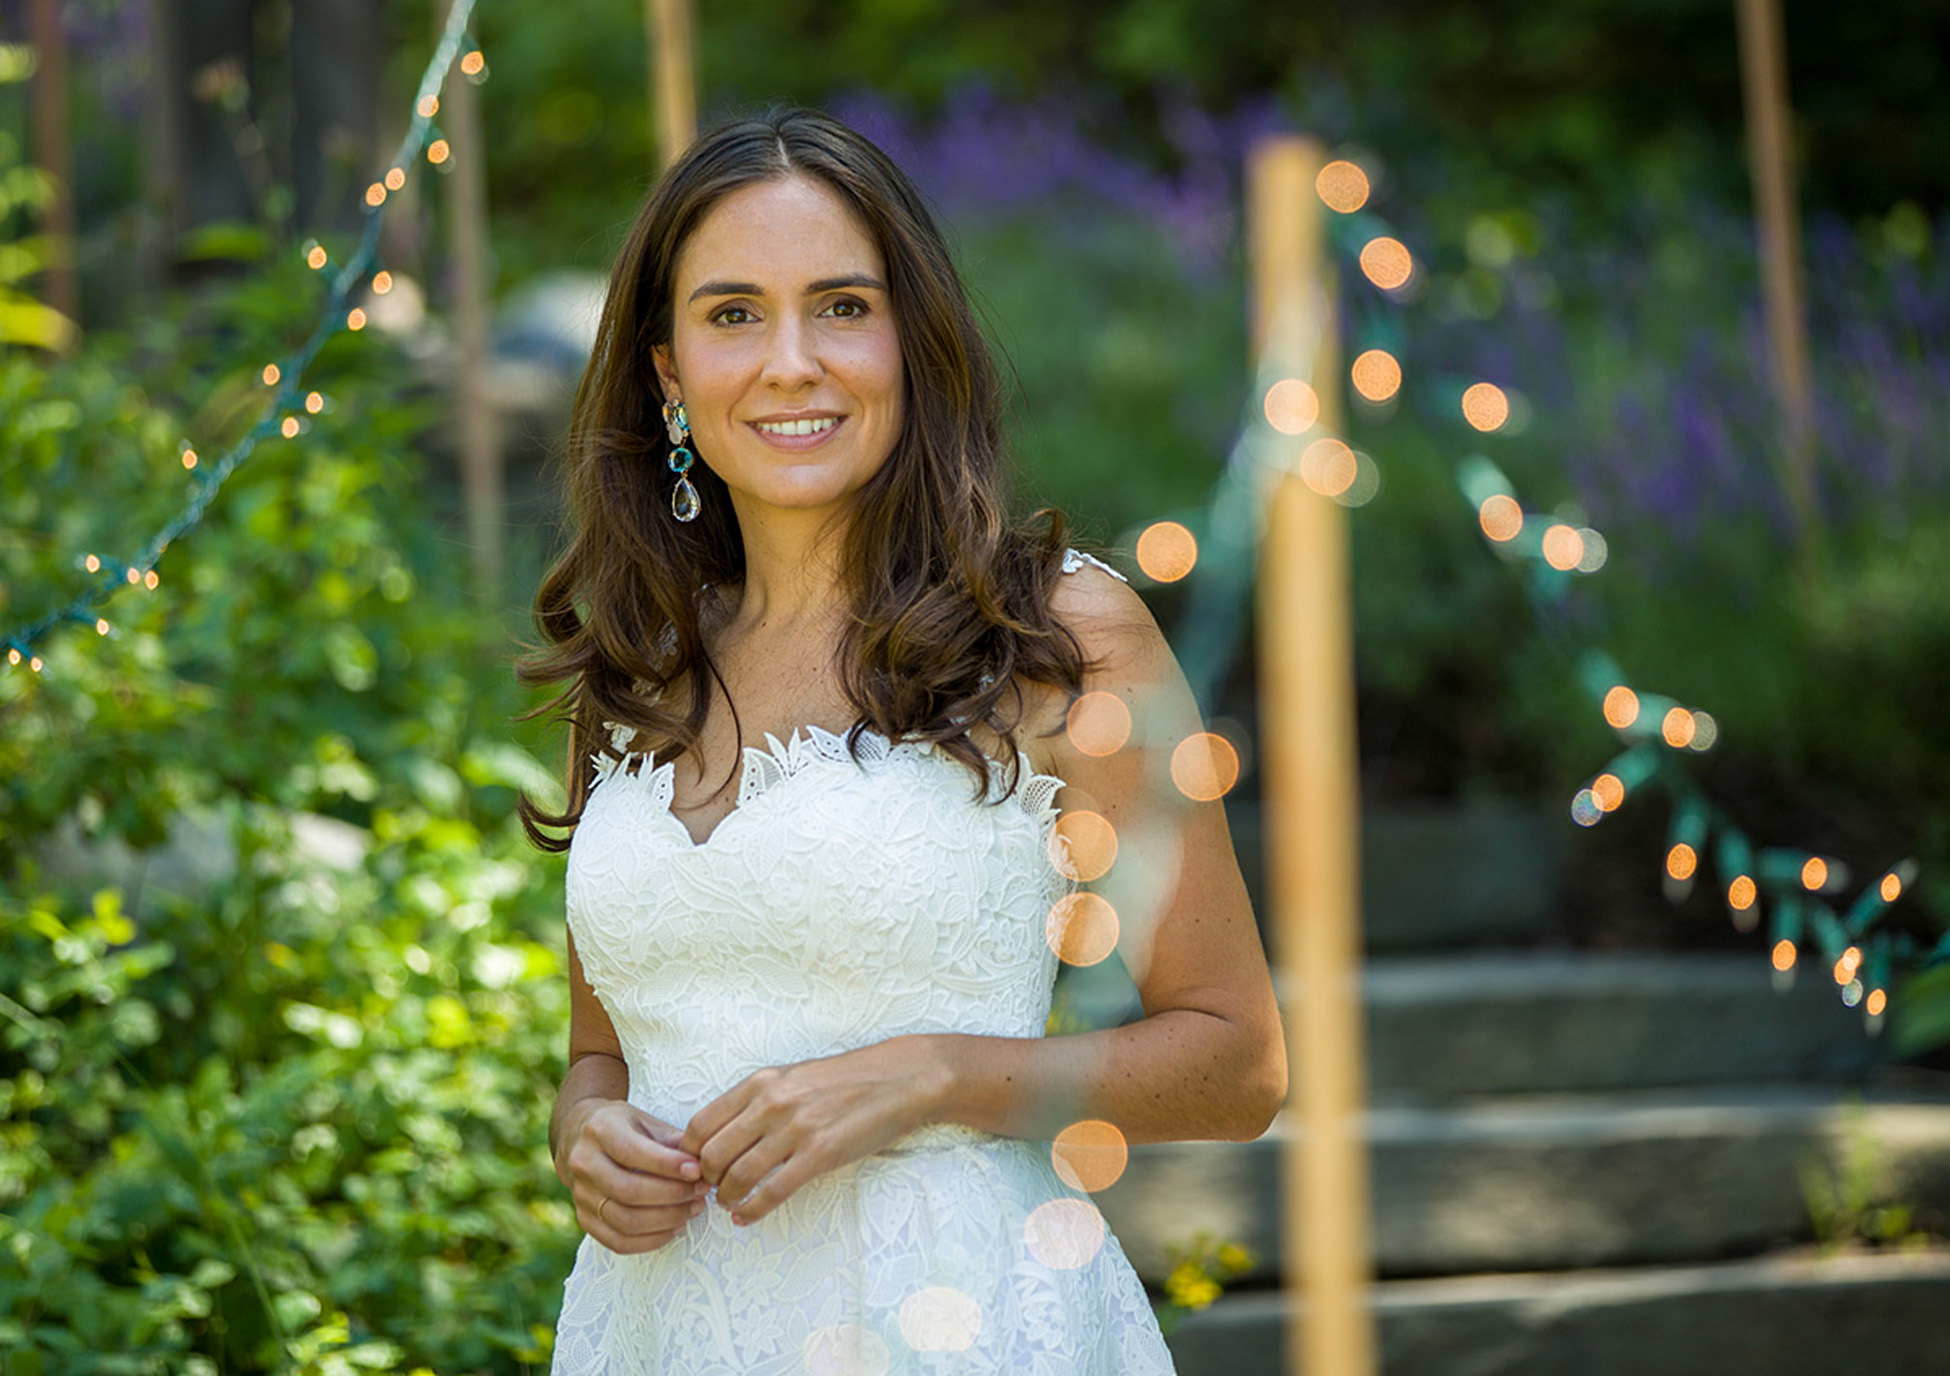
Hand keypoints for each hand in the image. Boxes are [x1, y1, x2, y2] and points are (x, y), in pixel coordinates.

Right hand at [559, 1099, 708, 1253]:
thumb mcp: (647, 1121)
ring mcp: (580, 1195)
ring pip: (624, 1220)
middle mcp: (583, 1163)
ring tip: (693, 1208)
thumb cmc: (624, 1128)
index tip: (697, 1170)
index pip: (630, 1152)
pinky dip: (651, 1240)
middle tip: (700, 1192)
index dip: (666, 1165)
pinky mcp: (584, 1219)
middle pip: (628, 1190)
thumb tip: (703, 1164)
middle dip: (672, 1195)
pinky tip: (674, 1227)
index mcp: (600, 1130)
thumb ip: (674, 1141)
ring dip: (666, 1220)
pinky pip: (617, 1242)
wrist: (581, 1138)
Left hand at [681, 1036, 948, 1225]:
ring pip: (737, 1176)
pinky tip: (747, 1217)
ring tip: (730, 1204)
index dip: (690, 1154)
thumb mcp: (794, 1076)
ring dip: (727, 1198)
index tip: (697, 1168)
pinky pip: (772, 1192)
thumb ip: (759, 1099)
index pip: (700, 1124)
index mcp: (760, 1082)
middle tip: (712, 1189)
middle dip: (705, 1180)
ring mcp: (795, 1129)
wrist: (900, 1079)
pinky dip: (752, 1211)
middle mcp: (771, 1103)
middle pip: (711, 1154)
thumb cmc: (846, 1079)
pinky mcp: (820, 1154)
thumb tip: (725, 1132)